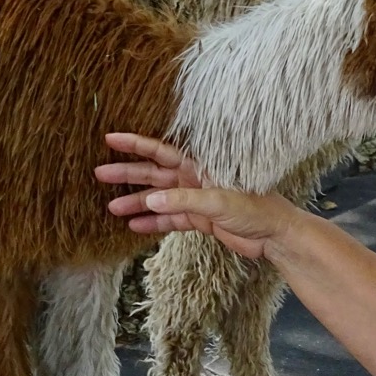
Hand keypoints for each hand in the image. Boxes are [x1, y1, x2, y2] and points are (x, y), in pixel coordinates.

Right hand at [95, 132, 308, 260]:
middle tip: (100, 173)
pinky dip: (153, 222)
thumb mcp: (219, 202)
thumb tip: (151, 200)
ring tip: (111, 208)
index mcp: (199, 167)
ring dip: (136, 202)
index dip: (135, 145)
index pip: (160, 152)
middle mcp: (194, 180)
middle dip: (127, 174)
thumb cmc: (256, 210)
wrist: (275, 235)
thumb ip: (184, 201)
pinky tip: (134, 226)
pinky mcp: (200, 220)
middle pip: (154, 174)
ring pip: (159, 199)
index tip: (110, 139)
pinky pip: (170, 219)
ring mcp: (196, 200)